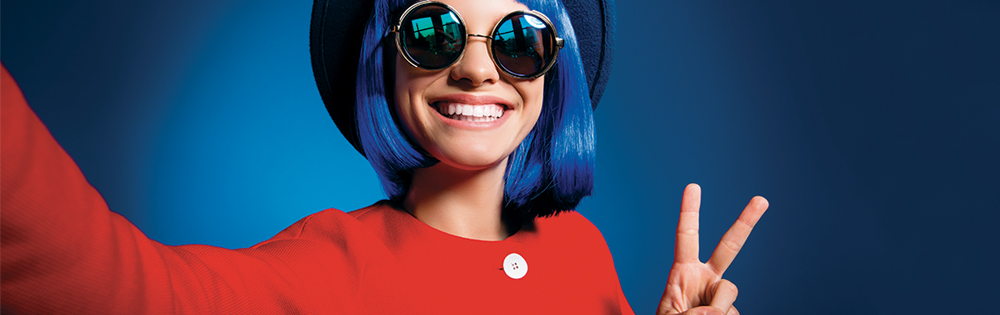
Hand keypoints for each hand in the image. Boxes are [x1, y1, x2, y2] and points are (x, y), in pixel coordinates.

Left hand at [657, 184, 767, 314]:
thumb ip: (692, 312)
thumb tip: (718, 311)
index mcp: (683, 273)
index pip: (686, 236)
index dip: (689, 211)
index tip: (693, 186)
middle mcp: (707, 279)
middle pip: (730, 246)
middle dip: (746, 222)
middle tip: (762, 200)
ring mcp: (722, 296)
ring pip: (729, 294)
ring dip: (715, 311)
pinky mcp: (733, 311)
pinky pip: (734, 314)